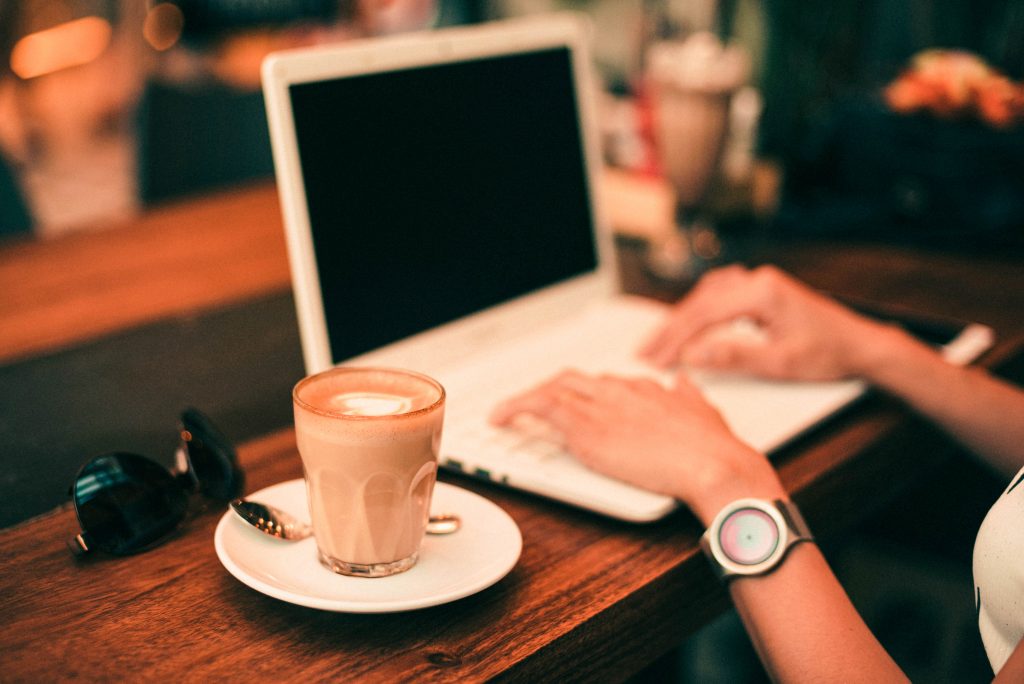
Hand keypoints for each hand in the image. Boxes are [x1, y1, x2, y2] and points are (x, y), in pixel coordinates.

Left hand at [489, 370, 784, 524]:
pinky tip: (500, 417)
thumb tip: (683, 381)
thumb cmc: (713, 447)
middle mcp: (619, 389)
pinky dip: (515, 407)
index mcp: (645, 387)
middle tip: (537, 406)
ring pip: (553, 387)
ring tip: (508, 412)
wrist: (711, 461)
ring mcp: (599, 404)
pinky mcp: (584, 424)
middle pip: (573, 380)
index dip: (586, 393)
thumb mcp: (703, 410)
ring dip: (528, 399)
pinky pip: (539, 405)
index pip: (604, 383)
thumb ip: (688, 395)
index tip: (576, 403)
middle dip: (552, 391)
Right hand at [640, 265, 893, 380]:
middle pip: (700, 302)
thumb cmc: (827, 354)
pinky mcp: (762, 290)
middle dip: (671, 329)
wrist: (860, 344)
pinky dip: (699, 310)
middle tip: (646, 352)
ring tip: (660, 341)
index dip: (674, 338)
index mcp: (761, 292)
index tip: (655, 357)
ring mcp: (759, 282)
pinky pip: (719, 295)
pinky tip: (689, 321)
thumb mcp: (779, 363)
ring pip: (706, 296)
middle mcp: (757, 279)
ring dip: (682, 318)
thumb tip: (691, 355)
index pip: (704, 314)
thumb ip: (732, 356)